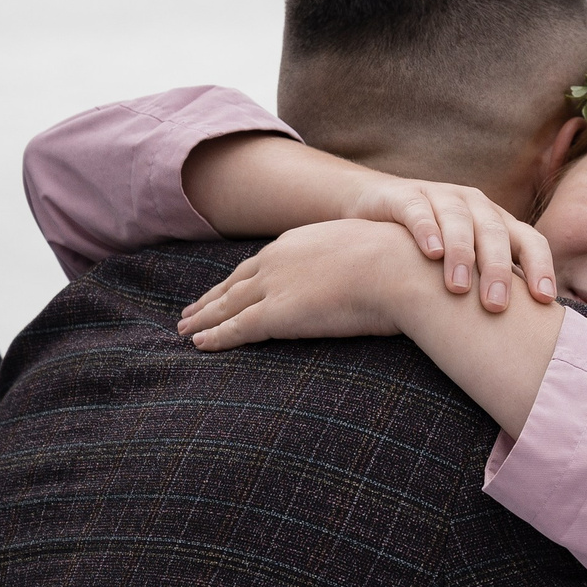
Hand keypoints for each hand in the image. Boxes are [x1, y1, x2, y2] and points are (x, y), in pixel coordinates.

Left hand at [178, 220, 425, 350]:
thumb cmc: (402, 264)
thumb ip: (360, 264)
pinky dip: (213, 337)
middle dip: (212, 297)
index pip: (262, 262)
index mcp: (302, 241)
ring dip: (203, 318)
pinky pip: (235, 328)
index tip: (227, 287)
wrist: (400, 269)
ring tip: (185, 329)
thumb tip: (376, 275)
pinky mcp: (276, 314)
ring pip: (227, 305)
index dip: (241, 278)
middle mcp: (280, 259)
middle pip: (235, 282)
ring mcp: (275, 285)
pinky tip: (198, 345)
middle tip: (191, 310)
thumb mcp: (374, 252)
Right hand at [341, 178, 556, 313]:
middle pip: (494, 232)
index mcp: (497, 223)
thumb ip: (492, 285)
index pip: (529, 240)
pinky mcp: (407, 197)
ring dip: (462, 252)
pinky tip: (432, 253)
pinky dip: (427, 230)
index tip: (544, 299)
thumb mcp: (468, 263)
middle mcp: (474, 206)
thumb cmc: (434, 247)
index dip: (540, 266)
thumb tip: (525, 336)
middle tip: (495, 305)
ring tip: (458, 287)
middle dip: (497, 269)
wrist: (380, 206)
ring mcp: (441, 197)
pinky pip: (419, 211)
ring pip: (459, 220)